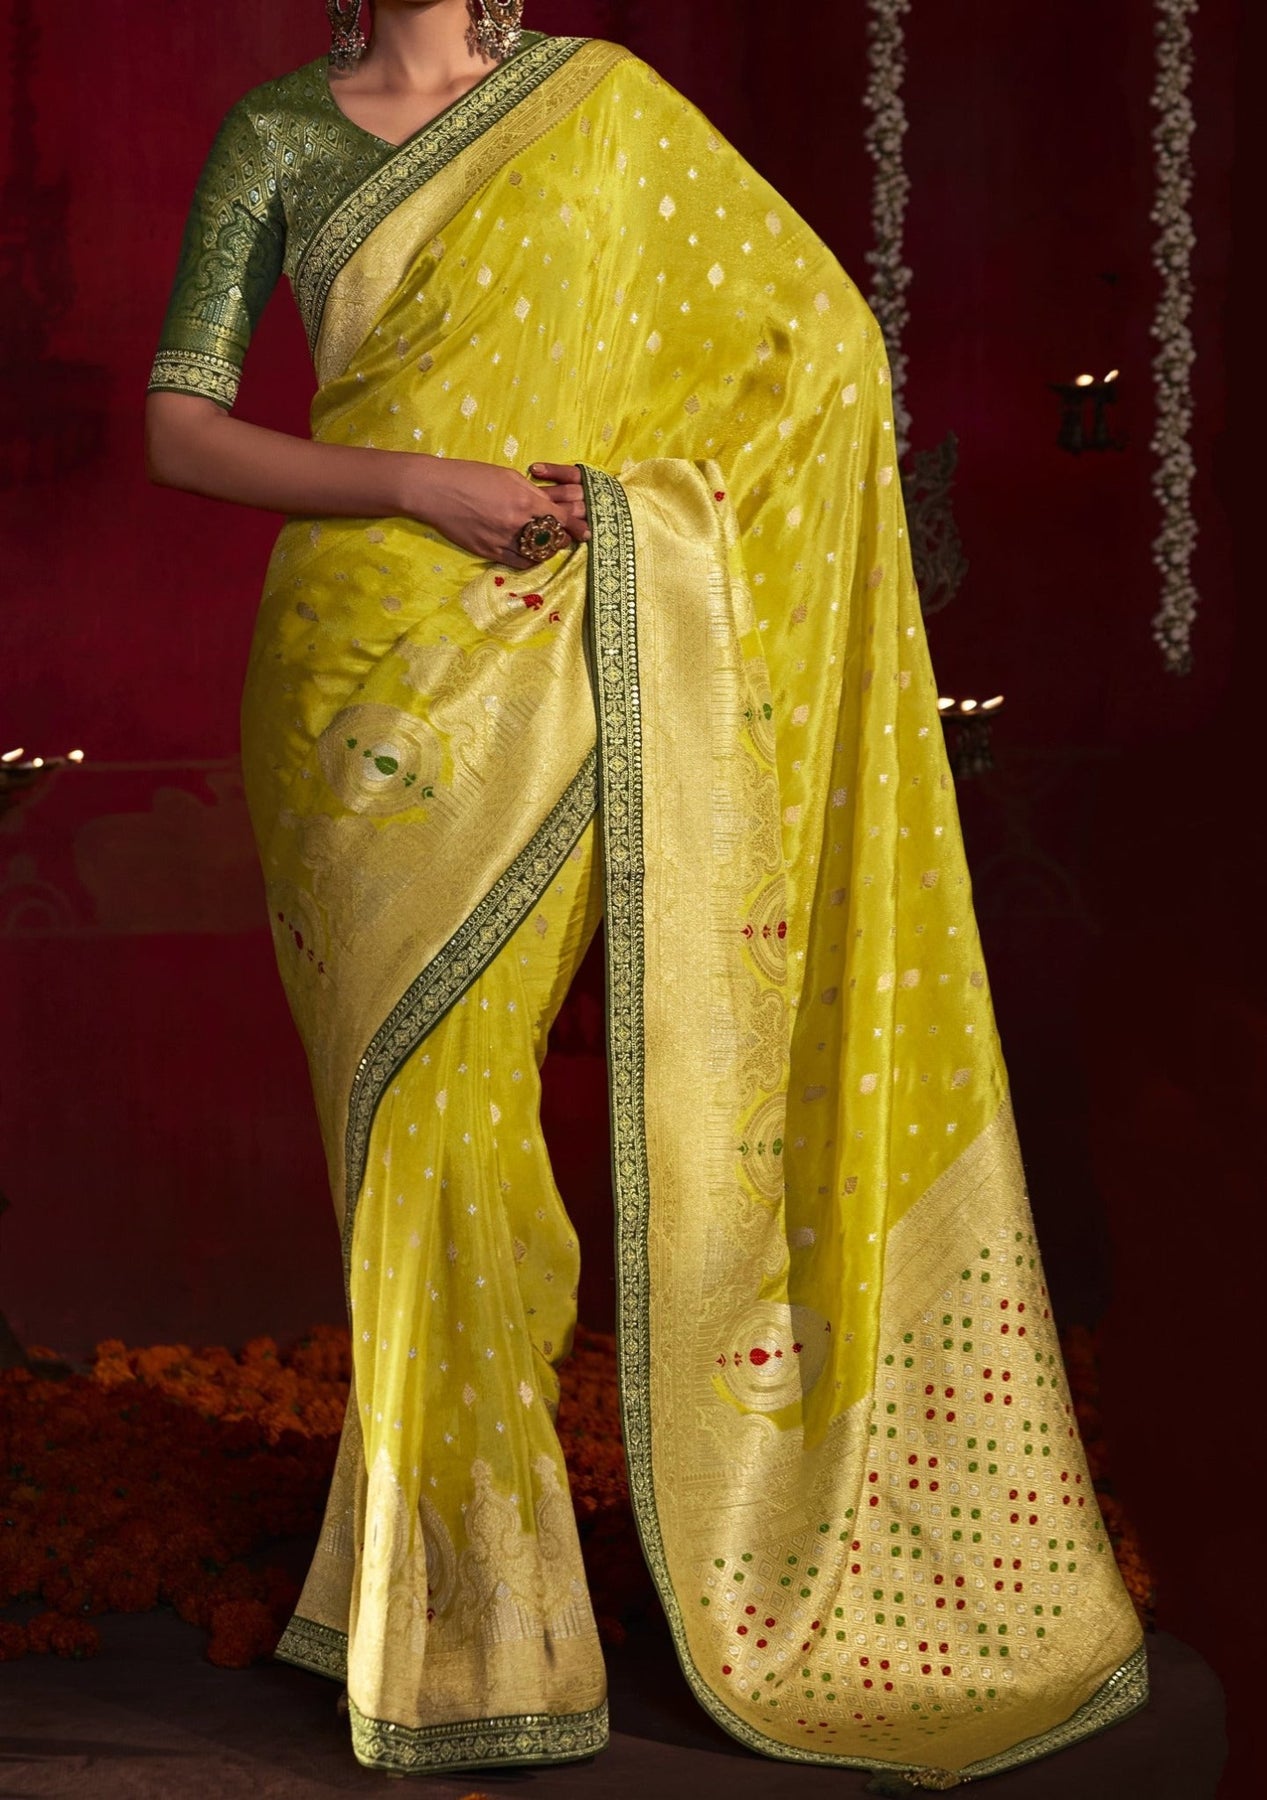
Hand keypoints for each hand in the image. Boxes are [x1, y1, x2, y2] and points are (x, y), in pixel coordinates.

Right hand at [406, 455, 588, 568]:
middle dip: (563, 540)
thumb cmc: (471, 476)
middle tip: (567, 538)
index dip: (575, 526)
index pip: (560, 519)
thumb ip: (531, 491)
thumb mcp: (507, 475)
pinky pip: (517, 563)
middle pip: (552, 540)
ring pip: (536, 555)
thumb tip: (549, 503)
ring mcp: (502, 540)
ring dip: (546, 552)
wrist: (435, 491)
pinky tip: (530, 554)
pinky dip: (528, 560)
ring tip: (548, 545)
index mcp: (523, 500)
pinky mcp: (489, 552)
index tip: (585, 531)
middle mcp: (516, 523)